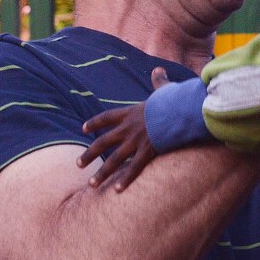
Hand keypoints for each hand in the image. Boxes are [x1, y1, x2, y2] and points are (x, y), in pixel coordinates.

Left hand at [77, 67, 169, 191]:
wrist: (181, 108)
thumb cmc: (175, 98)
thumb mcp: (164, 89)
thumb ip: (159, 82)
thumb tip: (158, 69)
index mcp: (131, 112)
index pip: (107, 117)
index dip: (94, 123)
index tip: (83, 128)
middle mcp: (129, 127)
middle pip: (104, 142)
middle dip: (90, 154)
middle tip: (78, 164)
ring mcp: (137, 140)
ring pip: (114, 159)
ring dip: (102, 173)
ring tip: (91, 184)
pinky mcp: (148, 150)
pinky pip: (134, 168)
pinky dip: (126, 179)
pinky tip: (116, 190)